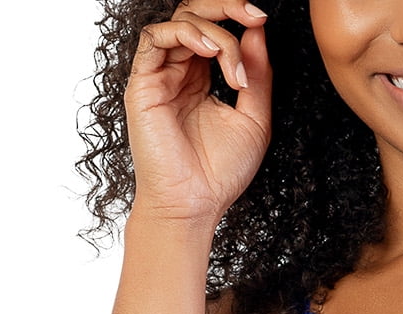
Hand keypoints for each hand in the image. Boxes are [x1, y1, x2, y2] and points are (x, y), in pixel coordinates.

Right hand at [124, 3, 272, 225]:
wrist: (193, 206)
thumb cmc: (219, 173)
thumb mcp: (254, 120)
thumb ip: (258, 75)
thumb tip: (258, 31)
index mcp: (200, 78)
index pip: (212, 28)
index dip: (235, 17)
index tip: (260, 20)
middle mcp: (177, 71)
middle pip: (193, 13)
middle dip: (225, 7)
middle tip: (253, 16)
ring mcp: (158, 75)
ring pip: (180, 21)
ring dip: (215, 33)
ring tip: (236, 71)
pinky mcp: (143, 83)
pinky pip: (156, 38)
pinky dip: (187, 35)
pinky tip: (211, 52)